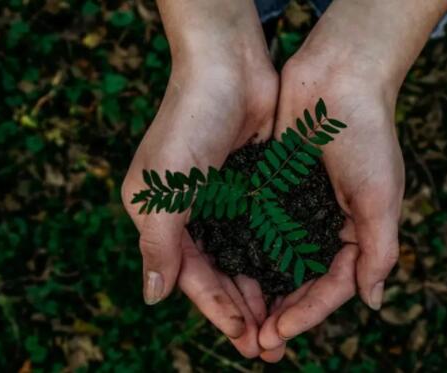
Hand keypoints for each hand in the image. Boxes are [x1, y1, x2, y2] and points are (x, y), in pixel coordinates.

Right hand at [122, 0, 278, 356]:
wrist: (228, 69)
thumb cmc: (188, 124)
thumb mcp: (162, 189)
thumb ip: (157, 245)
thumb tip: (152, 297)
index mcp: (163, 218)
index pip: (191, 277)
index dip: (216, 310)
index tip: (244, 338)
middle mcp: (193, 215)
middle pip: (220, 275)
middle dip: (243, 312)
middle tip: (270, 347)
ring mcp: (226, 202)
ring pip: (245, 259)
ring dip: (263, 292)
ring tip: (284, 325)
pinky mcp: (255, 188)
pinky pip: (266, 233)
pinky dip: (277, 258)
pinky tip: (294, 281)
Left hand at [258, 53, 403, 356]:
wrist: (338, 77)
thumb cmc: (367, 135)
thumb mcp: (381, 196)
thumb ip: (379, 250)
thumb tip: (373, 303)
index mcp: (356, 232)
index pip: (332, 286)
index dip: (307, 314)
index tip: (278, 334)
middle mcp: (325, 225)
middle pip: (301, 281)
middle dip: (281, 313)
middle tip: (255, 344)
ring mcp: (297, 208)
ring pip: (276, 261)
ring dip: (260, 291)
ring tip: (239, 321)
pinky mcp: (273, 188)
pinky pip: (257, 228)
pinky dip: (245, 252)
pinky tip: (226, 272)